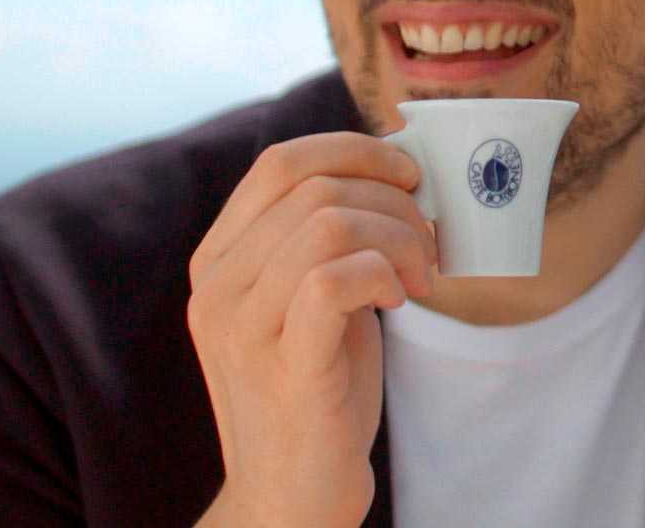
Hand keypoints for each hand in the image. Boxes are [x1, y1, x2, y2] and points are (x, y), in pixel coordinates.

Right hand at [186, 133, 436, 526]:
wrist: (293, 497)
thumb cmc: (320, 390)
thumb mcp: (314, 299)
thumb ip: (332, 241)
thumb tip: (400, 174)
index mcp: (219, 261)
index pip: (280, 162)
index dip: (354, 150)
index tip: (407, 176)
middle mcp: (217, 287)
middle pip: (313, 186)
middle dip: (391, 197)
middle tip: (427, 238)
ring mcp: (243, 328)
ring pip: (327, 224)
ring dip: (398, 236)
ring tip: (420, 274)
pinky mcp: (285, 367)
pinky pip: (333, 281)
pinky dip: (383, 273)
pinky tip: (399, 302)